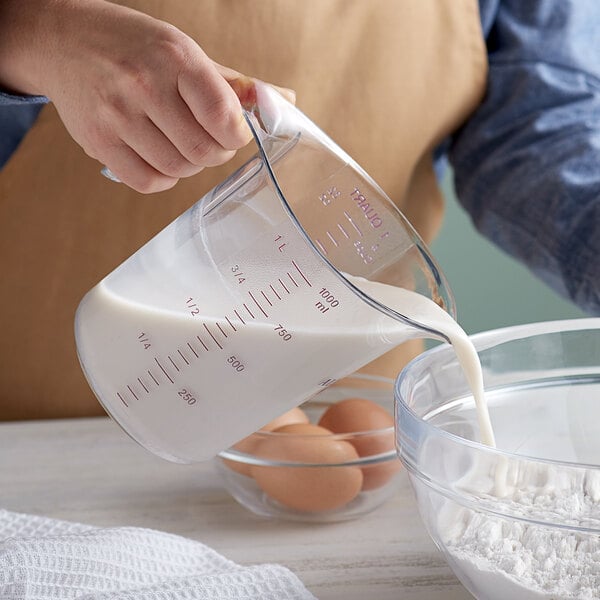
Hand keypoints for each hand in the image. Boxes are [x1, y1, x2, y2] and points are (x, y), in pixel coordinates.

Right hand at [0, 0, 283, 192]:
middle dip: (217, 153)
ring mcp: (117, 116)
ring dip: (191, 165)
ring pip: (178, 169)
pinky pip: (148, 182)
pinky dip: (164, 178)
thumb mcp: (185, 50)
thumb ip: (235, 83)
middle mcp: (143, 86)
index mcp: (174, 58)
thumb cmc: (134, 46)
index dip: (237, 134)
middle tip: (211, 141)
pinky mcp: (98, 142)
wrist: (63, 42)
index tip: (233, 131)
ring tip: (183, 144)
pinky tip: (162, 158)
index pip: (223, 116)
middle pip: (203, 152)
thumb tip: (284, 102)